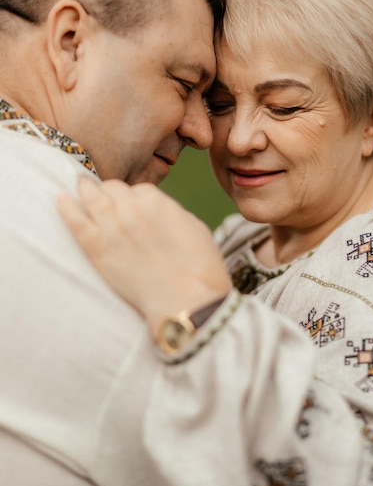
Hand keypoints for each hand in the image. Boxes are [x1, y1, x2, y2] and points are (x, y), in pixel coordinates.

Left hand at [57, 178, 231, 334]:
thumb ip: (170, 211)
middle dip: (112, 192)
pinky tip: (60, 199)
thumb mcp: (193, 225)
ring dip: (86, 190)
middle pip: (113, 189)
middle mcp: (129, 209)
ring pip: (92, 199)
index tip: (136, 206)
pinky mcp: (98, 251)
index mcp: (155, 200)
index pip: (138, 189)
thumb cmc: (200, 265)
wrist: (188, 300)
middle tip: (109, 196)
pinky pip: (76, 223)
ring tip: (80, 185)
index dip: (137, 198)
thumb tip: (156, 210)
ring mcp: (110, 229)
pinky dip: (66, 209)